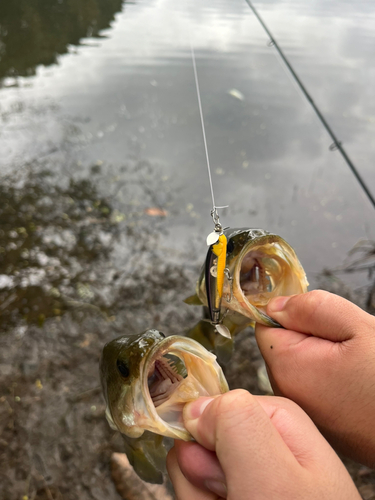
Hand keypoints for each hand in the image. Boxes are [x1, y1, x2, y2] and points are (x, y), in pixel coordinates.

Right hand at [167, 390, 359, 499]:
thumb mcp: (273, 476)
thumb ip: (237, 423)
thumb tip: (195, 409)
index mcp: (278, 422)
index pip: (216, 407)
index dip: (207, 439)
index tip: (223, 474)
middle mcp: (263, 446)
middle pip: (199, 445)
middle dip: (203, 479)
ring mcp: (249, 478)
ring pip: (192, 476)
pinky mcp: (235, 497)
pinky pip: (199, 498)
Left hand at [255, 290, 374, 466]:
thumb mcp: (356, 327)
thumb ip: (310, 309)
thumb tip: (275, 306)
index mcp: (286, 366)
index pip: (265, 325)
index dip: (292, 314)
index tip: (323, 321)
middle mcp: (284, 392)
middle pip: (282, 345)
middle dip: (310, 335)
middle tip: (348, 345)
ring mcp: (301, 411)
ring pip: (300, 364)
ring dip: (322, 356)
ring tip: (356, 366)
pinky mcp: (319, 423)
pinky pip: (313, 385)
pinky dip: (329, 377)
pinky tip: (356, 384)